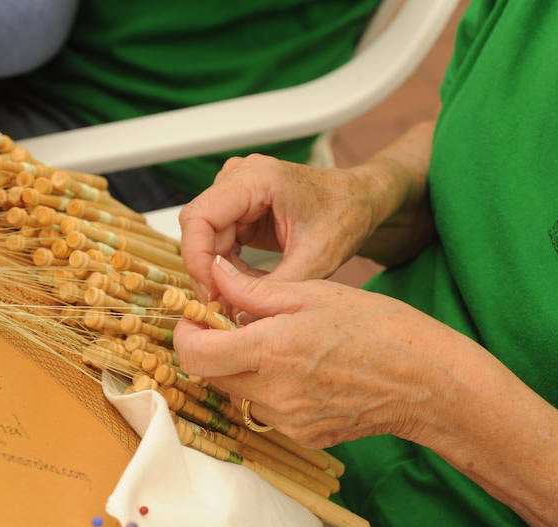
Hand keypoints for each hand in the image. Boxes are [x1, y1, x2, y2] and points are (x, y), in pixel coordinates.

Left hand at [173, 254, 460, 447]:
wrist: (428, 382)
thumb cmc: (381, 329)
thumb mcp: (316, 293)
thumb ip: (254, 290)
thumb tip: (216, 275)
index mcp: (272, 350)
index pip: (196, 355)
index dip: (186, 335)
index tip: (196, 319)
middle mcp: (273, 392)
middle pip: (210, 376)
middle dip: (212, 349)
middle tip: (235, 326)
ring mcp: (288, 420)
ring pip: (237, 395)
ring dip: (240, 369)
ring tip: (277, 345)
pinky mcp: (303, 436)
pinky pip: (266, 411)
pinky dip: (268, 389)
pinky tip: (300, 370)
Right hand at [178, 154, 386, 300]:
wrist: (360, 201)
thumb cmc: (345, 214)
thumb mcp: (315, 259)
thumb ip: (274, 289)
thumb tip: (236, 316)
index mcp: (256, 178)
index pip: (200, 217)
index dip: (197, 258)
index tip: (211, 293)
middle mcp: (238, 178)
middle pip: (198, 228)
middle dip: (207, 270)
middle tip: (222, 306)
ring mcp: (235, 191)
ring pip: (205, 238)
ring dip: (218, 272)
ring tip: (240, 298)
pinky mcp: (238, 208)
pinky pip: (219, 241)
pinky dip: (228, 268)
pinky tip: (247, 285)